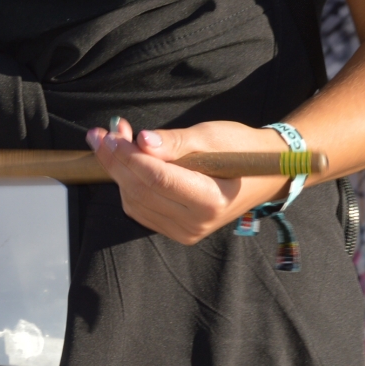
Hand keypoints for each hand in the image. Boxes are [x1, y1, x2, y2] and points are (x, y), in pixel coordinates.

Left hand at [85, 119, 292, 244]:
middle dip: (117, 160)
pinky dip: (127, 184)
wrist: (262, 174)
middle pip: (141, 191)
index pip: (158, 179)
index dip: (129, 156)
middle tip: (102, 134)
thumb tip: (142, 141)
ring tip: (113, 141)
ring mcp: (184, 231)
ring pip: (134, 201)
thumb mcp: (212, 136)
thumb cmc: (240, 149)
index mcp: (210, 201)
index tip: (111, 134)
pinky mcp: (174, 230)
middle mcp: (196, 224)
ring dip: (118, 170)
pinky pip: (139, 208)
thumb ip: (174, 142)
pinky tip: (125, 161)